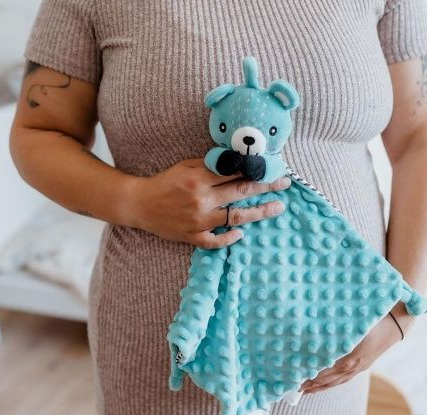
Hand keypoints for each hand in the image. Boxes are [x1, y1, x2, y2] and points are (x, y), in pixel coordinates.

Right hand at [125, 158, 290, 247]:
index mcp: (199, 179)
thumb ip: (210, 165)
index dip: (256, 169)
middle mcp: (201, 200)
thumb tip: (237, 161)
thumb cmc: (165, 182)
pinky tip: (241, 234)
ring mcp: (198, 220)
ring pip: (235, 218)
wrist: (140, 204)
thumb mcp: (185, 166)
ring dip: (259, 213)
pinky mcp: (192, 236)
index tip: (273, 166)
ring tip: (277, 208)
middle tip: (285, 183)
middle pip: (241, 192)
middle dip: (266, 186)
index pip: (234, 173)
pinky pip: (214, 241)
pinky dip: (228, 238)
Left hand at [301, 312, 404, 393]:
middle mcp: (354, 365)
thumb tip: (313, 331)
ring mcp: (359, 367)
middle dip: (311, 384)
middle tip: (294, 388)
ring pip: (336, 382)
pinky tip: (324, 385)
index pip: (326, 370)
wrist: (396, 323)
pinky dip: (332, 384)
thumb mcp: (352, 323)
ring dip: (320, 387)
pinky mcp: (363, 367)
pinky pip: (344, 379)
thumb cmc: (372, 318)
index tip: (296, 376)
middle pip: (329, 379)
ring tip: (305, 391)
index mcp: (350, 355)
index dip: (310, 374)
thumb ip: (334, 329)